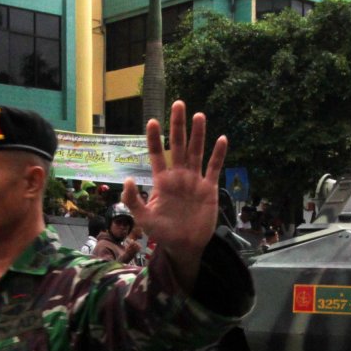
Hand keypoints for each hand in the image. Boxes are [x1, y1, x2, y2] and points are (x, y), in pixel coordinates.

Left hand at [122, 101, 226, 286]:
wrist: (184, 246)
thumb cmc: (162, 232)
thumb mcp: (143, 218)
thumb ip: (133, 200)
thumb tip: (128, 178)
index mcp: (162, 181)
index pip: (157, 154)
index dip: (155, 139)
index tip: (153, 121)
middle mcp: (179, 176)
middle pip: (178, 146)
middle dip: (178, 126)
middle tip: (178, 104)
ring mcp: (194, 181)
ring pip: (196, 152)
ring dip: (198, 134)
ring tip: (199, 115)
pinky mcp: (209, 189)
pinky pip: (213, 168)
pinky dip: (218, 155)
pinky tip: (221, 139)